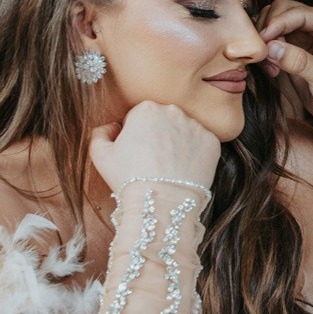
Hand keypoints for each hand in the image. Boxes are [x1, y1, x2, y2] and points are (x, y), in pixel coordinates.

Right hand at [88, 99, 220, 197]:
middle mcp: (173, 111)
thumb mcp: (100, 155)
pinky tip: (184, 171)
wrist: (161, 204)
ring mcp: (196, 126)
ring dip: (177, 144)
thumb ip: (100, 133)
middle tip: (152, 162)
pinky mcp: (212, 143)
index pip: (139, 117)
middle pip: (163, 121)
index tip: (136, 153)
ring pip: (184, 132)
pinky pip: (201, 145)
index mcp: (146, 109)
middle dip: (158, 136)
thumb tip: (112, 127)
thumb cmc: (129, 179)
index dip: (135, 136)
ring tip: (169, 168)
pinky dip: (195, 155)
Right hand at [257, 0, 312, 141]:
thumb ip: (301, 62)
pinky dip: (265, 50)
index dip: (278, 23)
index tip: (263, 39)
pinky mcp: (293, 43)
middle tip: (264, 53)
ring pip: (273, 21)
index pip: (301, 12)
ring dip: (265, 39)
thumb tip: (273, 47)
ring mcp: (305, 31)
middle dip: (269, 28)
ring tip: (269, 64)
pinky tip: (271, 68)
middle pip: (283, 9)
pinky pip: (271, 37)